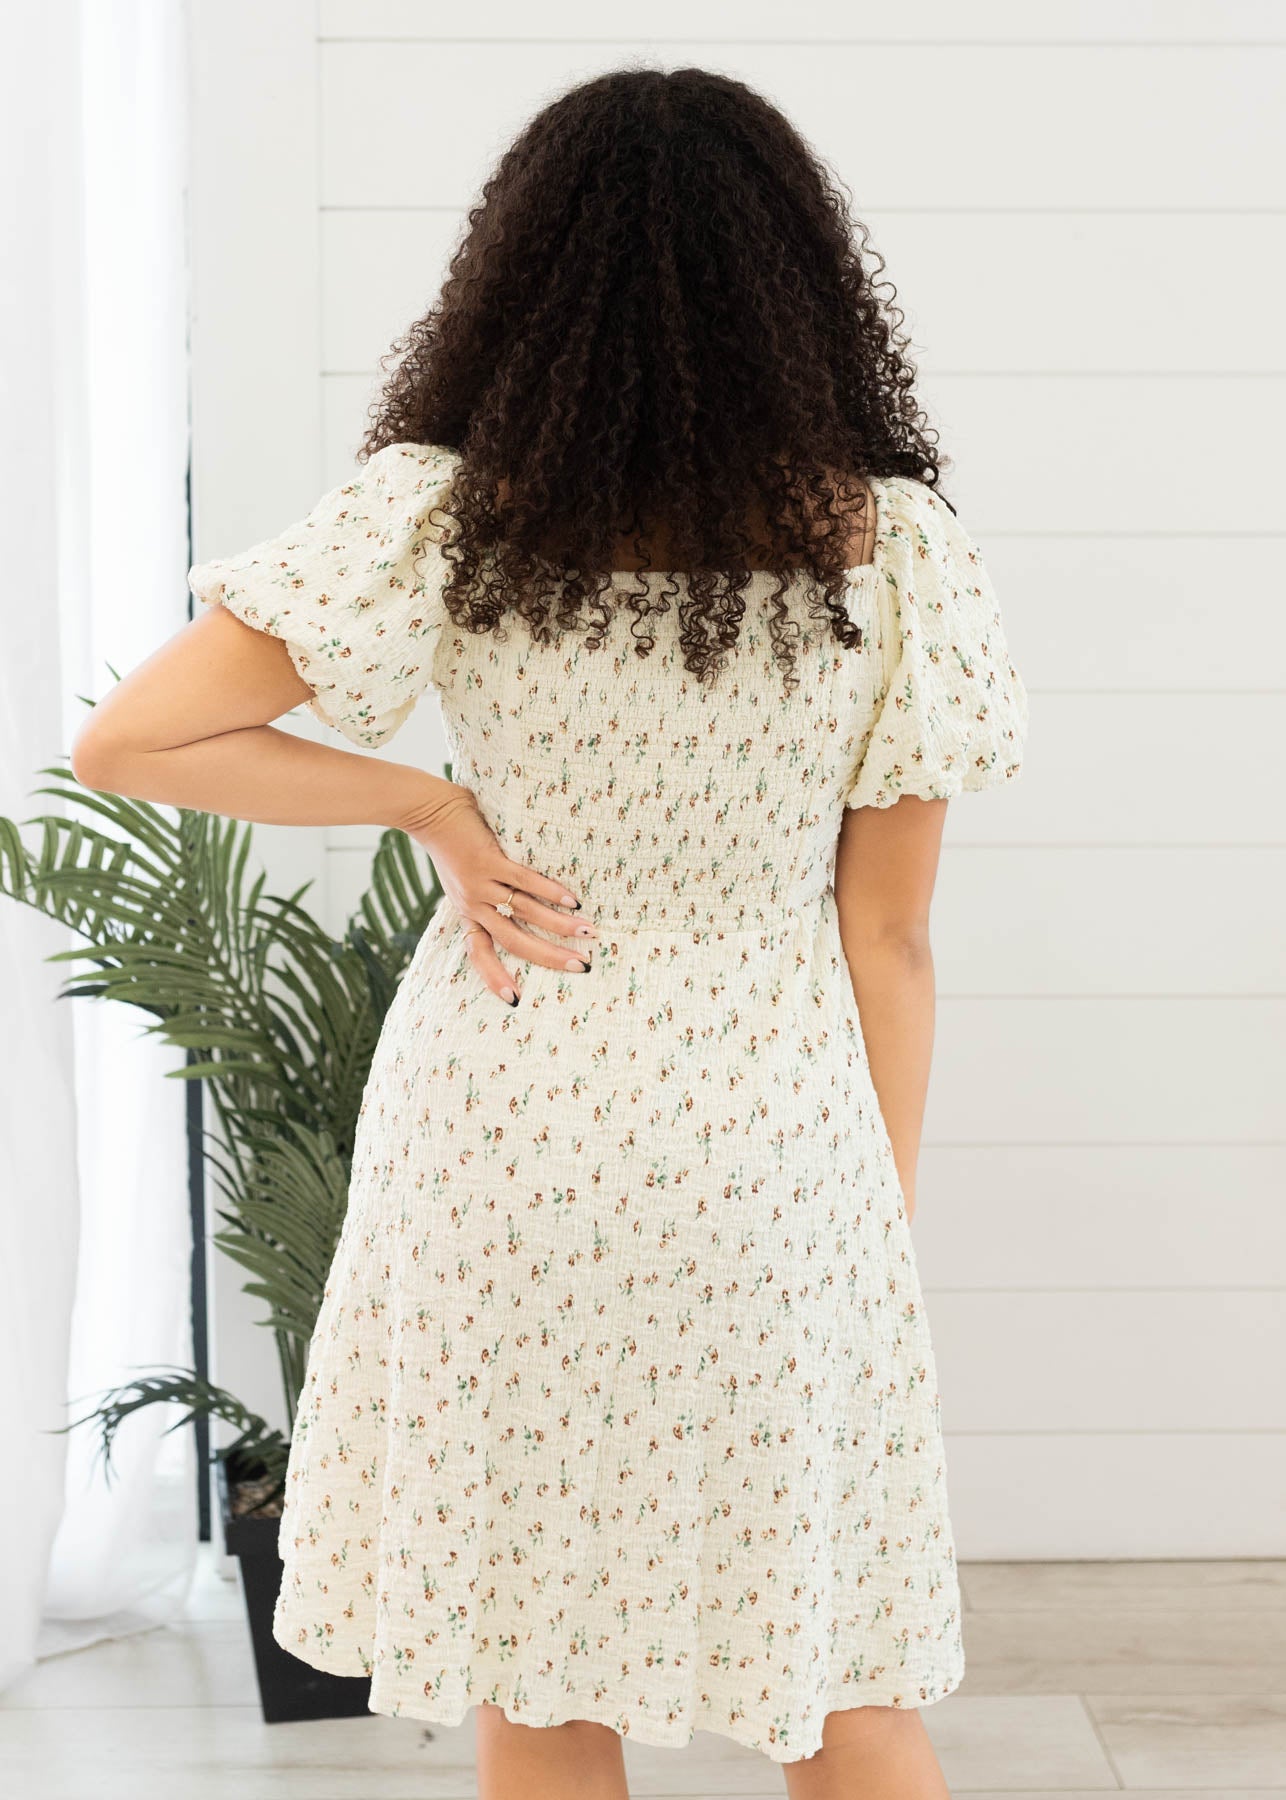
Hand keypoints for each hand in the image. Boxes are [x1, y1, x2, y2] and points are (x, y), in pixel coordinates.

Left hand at [401, 783, 595, 1003]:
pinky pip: (523, 881)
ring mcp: (480, 883)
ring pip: (524, 913)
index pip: (479, 953)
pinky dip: (549, 892)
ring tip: (587, 932)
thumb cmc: (452, 845)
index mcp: (467, 913)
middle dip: (548, 956)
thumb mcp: (462, 880)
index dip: (494, 977)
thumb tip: (521, 909)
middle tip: (580, 965)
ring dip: (559, 925)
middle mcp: (473, 904)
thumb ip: (485, 897)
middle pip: (513, 941)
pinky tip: (572, 900)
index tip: (514, 1000)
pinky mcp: (488, 860)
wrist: (430, 812)